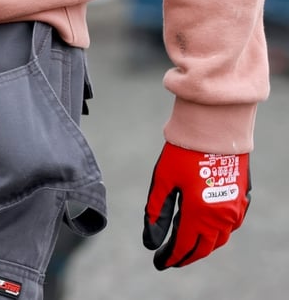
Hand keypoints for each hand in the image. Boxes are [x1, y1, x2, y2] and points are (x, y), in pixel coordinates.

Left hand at [143, 142, 250, 269]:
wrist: (215, 128)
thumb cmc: (183, 153)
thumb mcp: (162, 182)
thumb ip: (155, 214)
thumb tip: (149, 243)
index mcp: (199, 214)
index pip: (184, 246)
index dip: (171, 257)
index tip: (159, 263)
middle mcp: (222, 216)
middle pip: (204, 247)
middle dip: (186, 255)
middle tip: (171, 259)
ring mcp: (235, 207)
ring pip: (220, 238)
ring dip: (203, 246)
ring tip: (186, 246)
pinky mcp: (242, 196)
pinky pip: (232, 224)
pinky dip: (218, 232)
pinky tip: (207, 229)